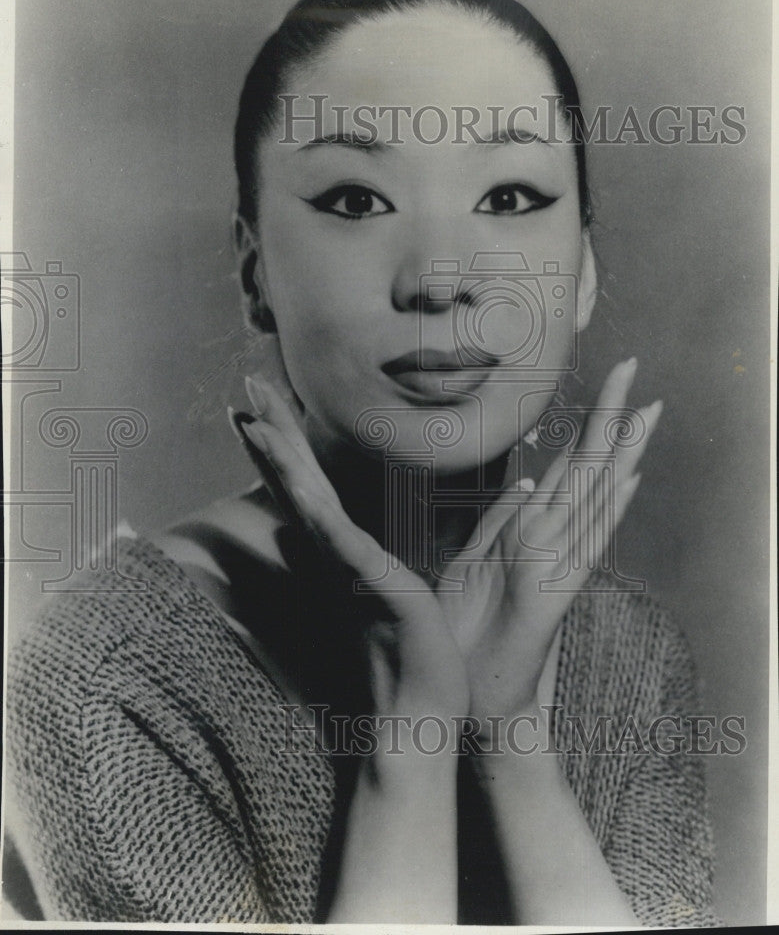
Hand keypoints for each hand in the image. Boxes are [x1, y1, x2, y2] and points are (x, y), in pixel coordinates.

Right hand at [232, 375, 468, 723]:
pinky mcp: (364, 580)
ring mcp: (344, 566)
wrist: (418, 717)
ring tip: (251, 414)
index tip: (267, 407)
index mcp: (347, 552)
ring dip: (278, 454)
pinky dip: (307, 500)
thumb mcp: (419, 589)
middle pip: (298, 481)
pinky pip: (333, 532)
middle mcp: (335, 555)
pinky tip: (291, 475)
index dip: (288, 445)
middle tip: (249, 384)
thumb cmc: (420, 658)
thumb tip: (410, 530)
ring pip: (305, 498)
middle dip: (274, 432)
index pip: (312, 487)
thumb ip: (418, 550)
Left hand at [437, 358, 661, 729]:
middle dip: (609, 417)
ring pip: (594, 496)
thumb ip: (498, 522)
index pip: (566, 467)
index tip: (605, 384)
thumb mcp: (472, 562)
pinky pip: (586, 545)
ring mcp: (557, 564)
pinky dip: (608, 511)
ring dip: (620, 451)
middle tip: (632, 366)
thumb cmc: (469, 631)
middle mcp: (552, 540)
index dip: (585, 424)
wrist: (474, 696)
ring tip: (646, 408)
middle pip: (587, 468)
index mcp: (530, 531)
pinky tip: (629, 478)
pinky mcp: (555, 593)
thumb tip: (527, 483)